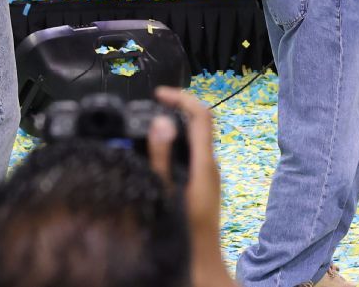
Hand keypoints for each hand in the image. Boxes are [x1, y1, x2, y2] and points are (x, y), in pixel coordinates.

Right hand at [149, 87, 221, 270]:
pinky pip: (191, 153)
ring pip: (194, 139)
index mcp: (205, 164)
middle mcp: (210, 166)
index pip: (202, 116)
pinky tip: (155, 151)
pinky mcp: (202, 184)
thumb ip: (163, 159)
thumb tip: (162, 123)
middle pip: (199, 123)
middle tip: (150, 105)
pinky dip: (174, 143)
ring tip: (148, 123)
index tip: (159, 94)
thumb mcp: (168, 193)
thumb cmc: (186, 234)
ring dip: (175, 125)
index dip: (182, 98)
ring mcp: (208, 175)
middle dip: (177, 108)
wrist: (201, 264)